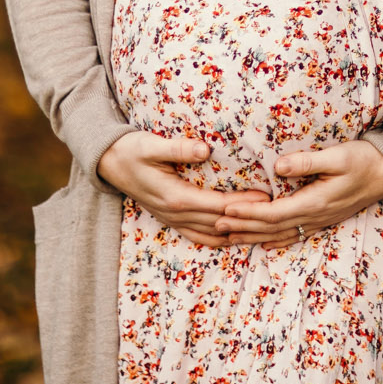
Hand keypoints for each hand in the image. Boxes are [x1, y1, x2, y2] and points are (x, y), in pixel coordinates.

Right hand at [96, 131, 269, 248]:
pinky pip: (198, 235)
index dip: (243, 203)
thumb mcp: (151, 145)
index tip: (266, 197)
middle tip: (273, 212)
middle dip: (247, 219)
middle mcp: (176, 213)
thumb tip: (205, 149)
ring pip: (211, 234)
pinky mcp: (170, 218)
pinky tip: (233, 236)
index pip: (218, 205)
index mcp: (175, 197)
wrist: (109, 163)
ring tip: (259, 228)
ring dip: (235, 233)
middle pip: (220, 222)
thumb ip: (178, 148)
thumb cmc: (131, 150)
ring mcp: (172, 219)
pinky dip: (218, 238)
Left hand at [213, 140, 382, 247]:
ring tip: (229, 237)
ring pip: (280, 235)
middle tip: (214, 225)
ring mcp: (319, 221)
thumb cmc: (364, 159)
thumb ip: (307, 162)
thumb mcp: (338, 155)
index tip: (225, 209)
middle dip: (242, 227)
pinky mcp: (323, 219)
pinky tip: (263, 243)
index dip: (248, 212)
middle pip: (271, 228)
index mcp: (315, 201)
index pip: (273, 212)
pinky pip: (293, 235)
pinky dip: (275, 240)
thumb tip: (277, 166)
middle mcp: (315, 216)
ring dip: (253, 236)